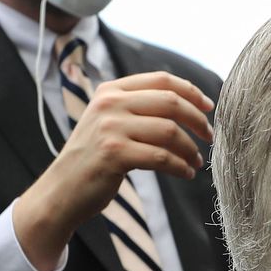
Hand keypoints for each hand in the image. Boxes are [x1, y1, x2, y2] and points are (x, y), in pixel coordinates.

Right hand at [12, 72, 214, 270]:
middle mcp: (110, 103)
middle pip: (171, 102)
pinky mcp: (115, 154)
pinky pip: (162, 158)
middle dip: (197, 120)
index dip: (191, 91)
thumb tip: (186, 105)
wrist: (61, 190)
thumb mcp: (108, 121)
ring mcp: (111, 128)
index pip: (162, 80)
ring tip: (196, 162)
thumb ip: (137, 107)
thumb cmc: (92, 159)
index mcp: (110, 90)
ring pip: (169, 131)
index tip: (208, 107)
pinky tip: (186, 173)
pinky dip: (180, 166)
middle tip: (209, 136)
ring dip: (190, 149)